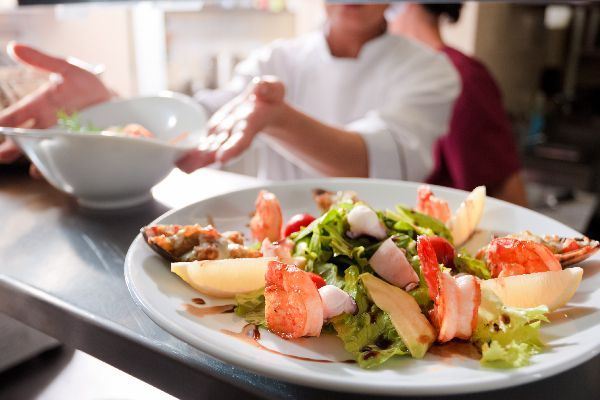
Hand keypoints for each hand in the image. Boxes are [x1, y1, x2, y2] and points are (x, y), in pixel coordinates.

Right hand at [0, 42, 112, 163]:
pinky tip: (55, 171)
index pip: (14, 115)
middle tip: (2, 156)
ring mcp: (62, 138)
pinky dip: (58, 165)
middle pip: (24, 138)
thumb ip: (42, 60)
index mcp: (40, 106)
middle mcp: (47, 125)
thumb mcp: (67, 69)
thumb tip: (14, 47)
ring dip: (36, 159)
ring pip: (43, 151)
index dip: (3, 122)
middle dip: (11, 148)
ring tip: (31, 168)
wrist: (115, 103)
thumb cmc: (88, 86)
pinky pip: (64, 159)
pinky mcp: (77, 147)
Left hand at [177, 76, 285, 172]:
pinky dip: (191, 152)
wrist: (265, 109)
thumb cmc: (269, 98)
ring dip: (195, 159)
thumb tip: (260, 87)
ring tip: (179, 167)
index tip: (222, 158)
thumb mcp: (274, 89)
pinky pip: (203, 144)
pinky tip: (177, 159)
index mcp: (251, 123)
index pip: (243, 138)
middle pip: (221, 149)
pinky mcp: (215, 134)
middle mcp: (235, 134)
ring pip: (209, 149)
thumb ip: (269, 88)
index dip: (233, 148)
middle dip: (206, 159)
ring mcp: (224, 136)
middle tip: (190, 167)